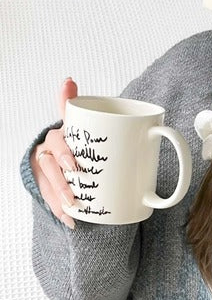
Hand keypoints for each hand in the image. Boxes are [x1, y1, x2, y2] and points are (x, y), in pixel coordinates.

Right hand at [30, 78, 78, 228]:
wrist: (62, 157)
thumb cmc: (73, 139)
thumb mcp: (76, 125)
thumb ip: (74, 107)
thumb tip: (67, 78)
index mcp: (58, 138)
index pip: (58, 142)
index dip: (65, 153)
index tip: (74, 166)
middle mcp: (47, 154)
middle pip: (51, 167)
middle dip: (62, 180)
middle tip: (78, 193)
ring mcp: (45, 173)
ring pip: (49, 185)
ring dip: (59, 198)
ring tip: (73, 209)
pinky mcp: (47, 188)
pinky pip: (50, 200)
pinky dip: (60, 212)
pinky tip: (72, 221)